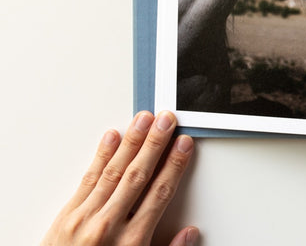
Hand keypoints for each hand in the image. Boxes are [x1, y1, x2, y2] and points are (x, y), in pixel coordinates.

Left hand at [41, 111, 197, 245]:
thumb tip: (190, 234)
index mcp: (133, 241)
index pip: (160, 193)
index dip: (174, 165)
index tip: (184, 144)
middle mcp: (109, 225)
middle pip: (138, 174)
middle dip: (155, 143)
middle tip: (167, 119)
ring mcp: (86, 217)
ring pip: (114, 171)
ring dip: (131, 141)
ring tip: (144, 119)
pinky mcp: (66, 215)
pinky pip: (87, 179)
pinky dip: (101, 156)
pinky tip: (111, 137)